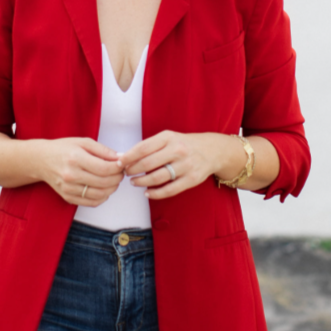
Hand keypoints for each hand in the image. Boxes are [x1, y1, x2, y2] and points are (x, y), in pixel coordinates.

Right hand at [37, 137, 124, 206]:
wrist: (41, 160)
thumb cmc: (62, 149)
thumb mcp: (83, 142)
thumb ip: (102, 150)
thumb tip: (120, 157)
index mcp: (75, 158)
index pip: (104, 168)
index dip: (118, 168)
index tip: (122, 164)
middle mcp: (71, 175)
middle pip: (103, 182)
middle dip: (118, 178)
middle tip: (120, 172)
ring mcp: (68, 188)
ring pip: (99, 195)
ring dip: (112, 189)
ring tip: (114, 180)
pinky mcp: (67, 197)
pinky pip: (91, 202)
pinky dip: (102, 198)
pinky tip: (104, 189)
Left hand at [116, 131, 234, 199]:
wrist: (212, 150)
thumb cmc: (184, 144)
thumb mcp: (168, 138)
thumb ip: (149, 146)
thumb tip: (124, 156)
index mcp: (169, 137)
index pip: (143, 148)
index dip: (128, 157)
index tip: (119, 162)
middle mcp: (178, 150)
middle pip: (148, 163)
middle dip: (132, 170)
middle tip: (126, 173)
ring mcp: (186, 165)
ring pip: (157, 178)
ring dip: (141, 182)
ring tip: (134, 182)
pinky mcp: (191, 179)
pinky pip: (170, 190)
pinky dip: (156, 193)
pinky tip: (147, 193)